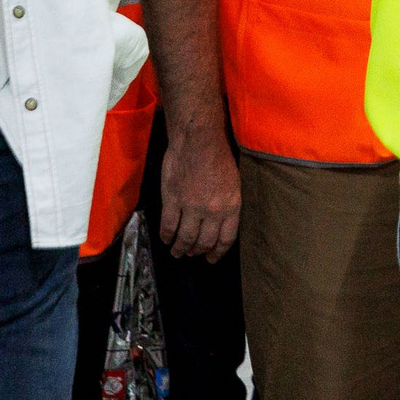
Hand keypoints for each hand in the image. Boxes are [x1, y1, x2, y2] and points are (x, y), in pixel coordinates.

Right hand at [158, 124, 241, 260]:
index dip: (218, 252)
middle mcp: (212, 210)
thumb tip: (221, 222)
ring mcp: (191, 207)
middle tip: (193, 255)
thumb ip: (228, 204)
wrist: (199, 141)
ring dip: (181, 248)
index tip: (212, 259)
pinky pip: (168, 225)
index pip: (226, 238)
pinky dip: (166, 236)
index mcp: (231, 205)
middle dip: (198, 252)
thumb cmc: (219, 156)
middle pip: (204, 242)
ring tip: (178, 253)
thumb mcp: (234, 182)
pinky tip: (166, 239)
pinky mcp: (173, 200)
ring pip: (185, 237)